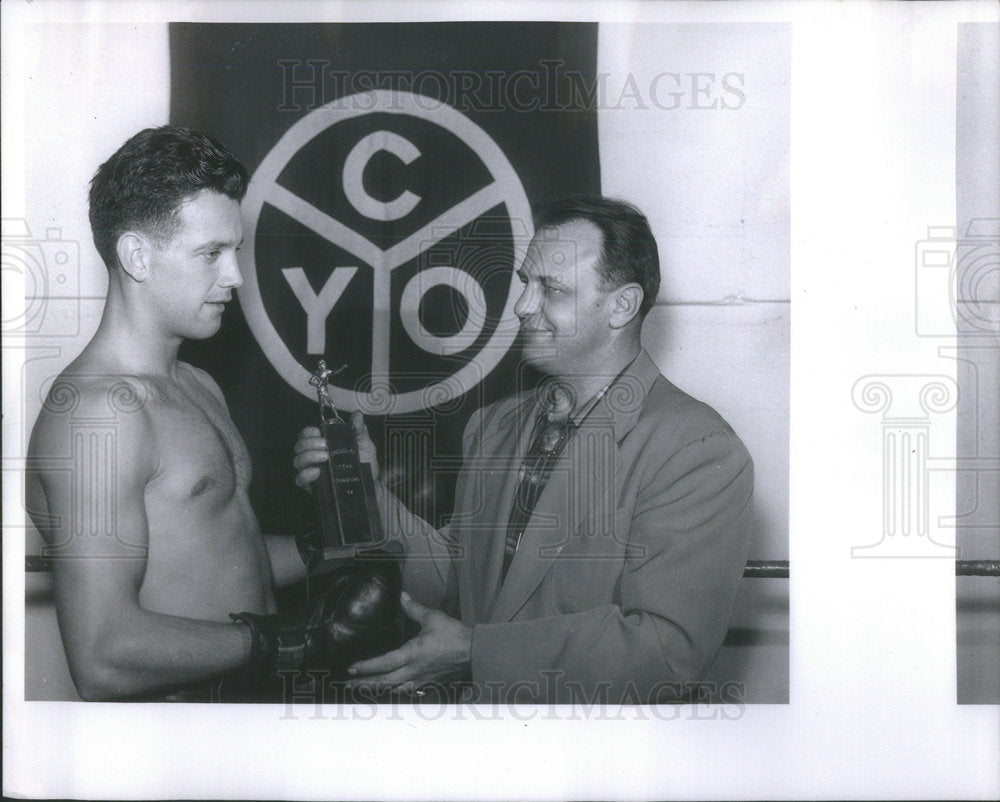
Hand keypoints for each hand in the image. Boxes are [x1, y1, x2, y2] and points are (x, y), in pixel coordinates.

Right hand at [293, 412, 378, 489]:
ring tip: (325, 456)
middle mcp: (314, 456)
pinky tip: (317, 471)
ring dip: (309, 456)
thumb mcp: (364, 444)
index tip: (318, 432)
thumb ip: (359, 429)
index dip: (308, 432)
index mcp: (322, 443)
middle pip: (299, 446)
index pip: (306, 435)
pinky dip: (306, 474)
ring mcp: (311, 470)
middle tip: (325, 445)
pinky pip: (300, 480)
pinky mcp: (312, 485)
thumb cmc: (364, 462)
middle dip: (309, 443)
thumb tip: (357, 415)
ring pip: (298, 461)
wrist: (371, 482)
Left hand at [345, 593, 471, 694]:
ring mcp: (422, 680)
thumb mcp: (432, 618)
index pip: (382, 663)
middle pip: (384, 682)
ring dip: (379, 690)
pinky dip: (398, 693)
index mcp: (411, 654)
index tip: (351, 669)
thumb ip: (414, 608)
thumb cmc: (455, 636)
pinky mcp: (431, 683)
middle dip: (365, 684)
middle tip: (350, 686)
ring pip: (395, 690)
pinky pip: (410, 691)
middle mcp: (413, 671)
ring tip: (366, 691)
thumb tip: (402, 597)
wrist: (475, 653)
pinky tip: (394, 692)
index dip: (365, 667)